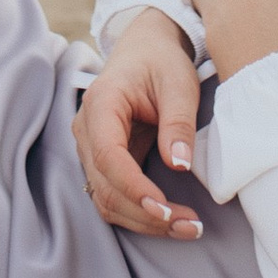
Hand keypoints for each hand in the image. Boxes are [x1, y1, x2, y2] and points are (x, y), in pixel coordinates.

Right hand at [74, 12, 203, 238]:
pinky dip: (138, 214)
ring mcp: (90, 147)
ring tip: (187, 227)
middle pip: (105, 185)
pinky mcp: (102, 161)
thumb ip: (177, 123)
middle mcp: (87, 128)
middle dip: (146, 213)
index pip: (107, 155)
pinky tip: (170, 219)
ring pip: (106, 198)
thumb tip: (178, 164)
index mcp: (102, 103)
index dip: (132, 186)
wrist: (146, 49)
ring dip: (143, 221)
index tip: (164, 208)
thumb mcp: (178, 84)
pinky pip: (112, 196)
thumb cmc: (161, 62)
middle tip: (190, 225)